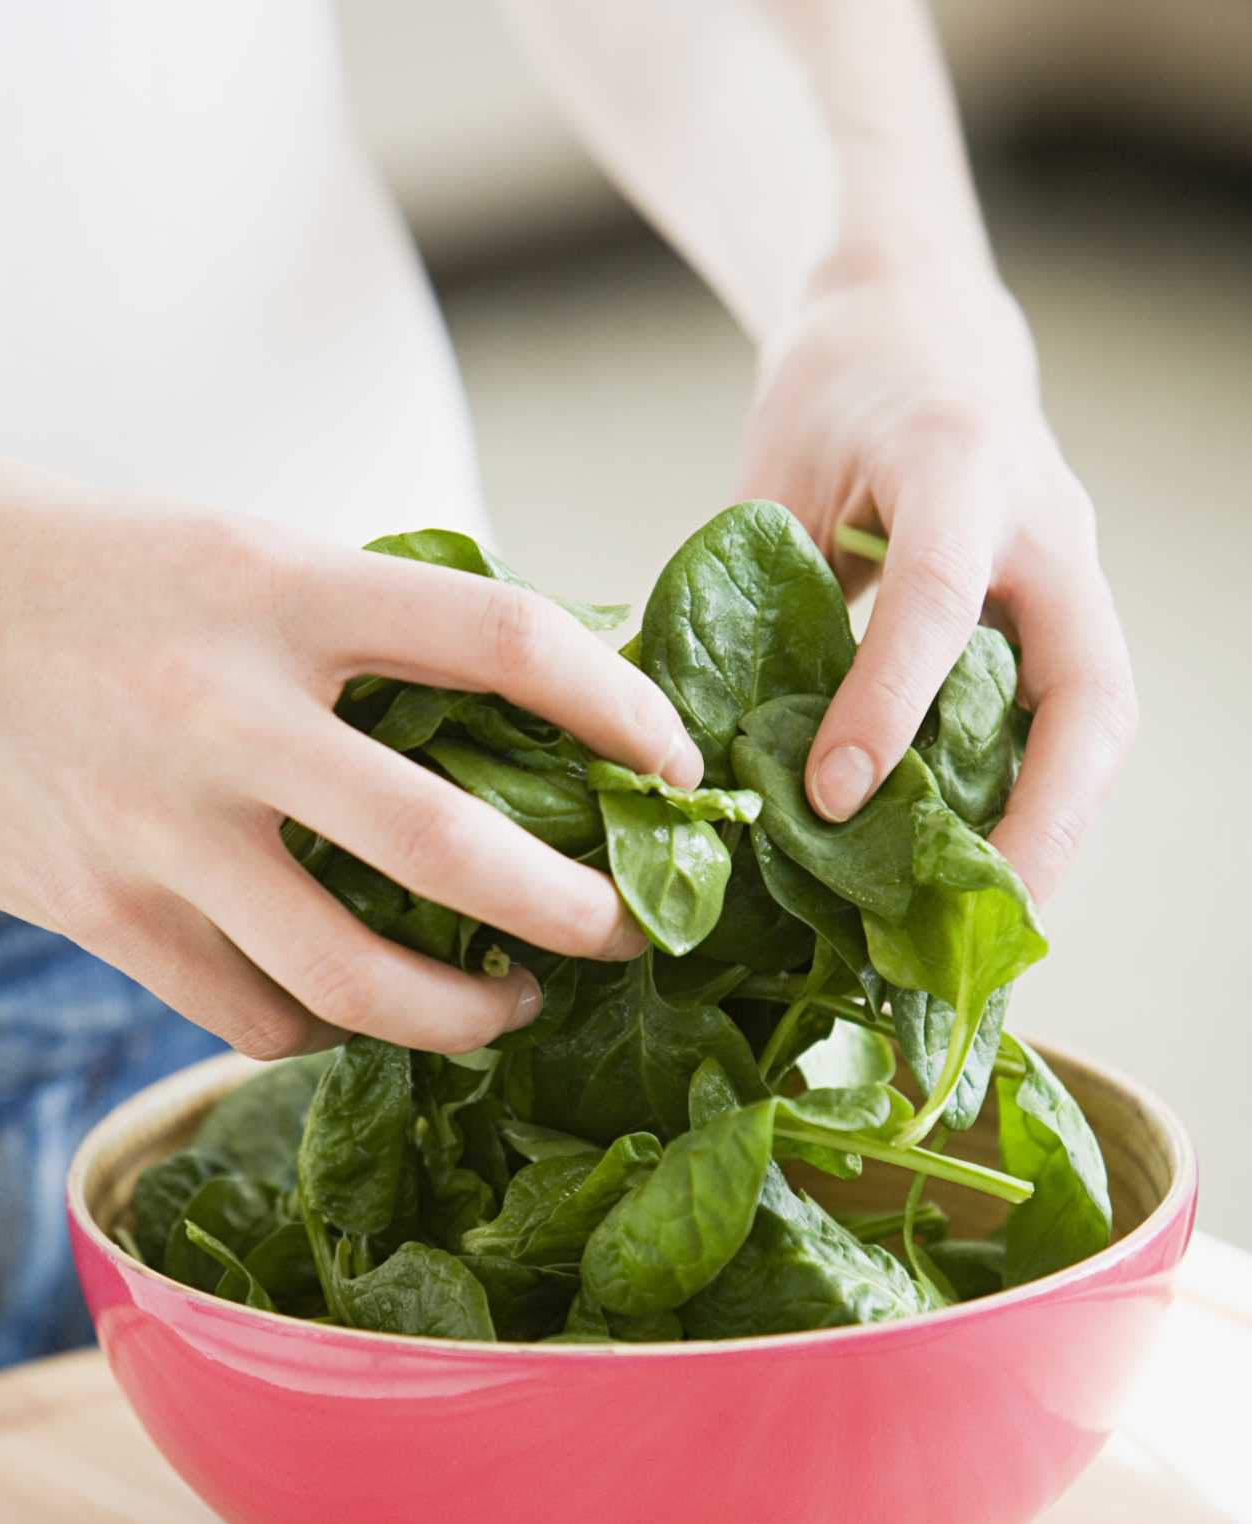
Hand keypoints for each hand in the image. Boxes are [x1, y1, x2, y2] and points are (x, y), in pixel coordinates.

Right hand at [0, 452, 702, 1054]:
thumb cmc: (78, 571)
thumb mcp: (233, 554)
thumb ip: (364, 628)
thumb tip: (529, 709)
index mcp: (276, 585)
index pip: (500, 639)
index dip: (619, 709)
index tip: (675, 762)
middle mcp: (222, 709)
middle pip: (451, 851)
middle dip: (576, 912)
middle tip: (628, 932)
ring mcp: (156, 828)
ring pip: (352, 983)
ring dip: (463, 1015)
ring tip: (511, 1006)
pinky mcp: (103, 915)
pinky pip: (253, 1015)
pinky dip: (323, 1026)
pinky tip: (350, 1006)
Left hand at [737, 262, 1136, 899]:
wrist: (917, 325)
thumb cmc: (833, 396)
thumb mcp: (774, 480)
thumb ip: (756, 603)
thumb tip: (692, 751)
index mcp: (954, 465)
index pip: (934, 597)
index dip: (885, 704)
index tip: (832, 797)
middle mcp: (1043, 523)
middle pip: (1091, 690)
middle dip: (1046, 816)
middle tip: (983, 921)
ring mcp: (1072, 573)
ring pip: (1099, 721)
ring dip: (1055, 830)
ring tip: (988, 930)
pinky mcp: (1068, 613)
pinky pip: (1070, 724)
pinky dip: (1035, 802)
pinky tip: (979, 873)